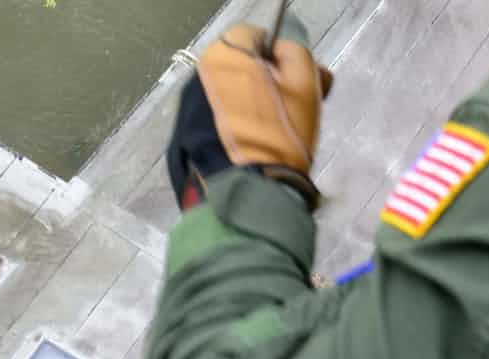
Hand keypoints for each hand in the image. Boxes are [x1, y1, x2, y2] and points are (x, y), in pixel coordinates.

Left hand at [167, 15, 332, 209]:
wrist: (251, 191)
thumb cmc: (281, 133)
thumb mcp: (305, 83)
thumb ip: (295, 51)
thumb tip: (283, 48)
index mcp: (224, 55)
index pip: (255, 36)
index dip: (279, 56)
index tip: (293, 81)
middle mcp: (198, 76)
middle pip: (238, 67)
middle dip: (262, 80)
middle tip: (287, 108)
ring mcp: (186, 109)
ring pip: (226, 94)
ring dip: (246, 103)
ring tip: (268, 133)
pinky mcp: (184, 138)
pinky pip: (214, 121)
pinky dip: (230, 127)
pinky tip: (249, 147)